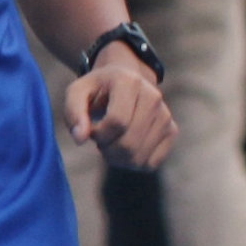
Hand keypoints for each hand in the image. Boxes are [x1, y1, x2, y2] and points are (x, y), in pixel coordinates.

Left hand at [66, 47, 176, 169]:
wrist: (124, 82)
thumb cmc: (97, 91)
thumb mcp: (77, 93)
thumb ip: (73, 113)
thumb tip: (80, 138)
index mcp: (130, 82)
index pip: (117, 122)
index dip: (98, 134)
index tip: (92, 130)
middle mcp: (154, 96)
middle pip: (128, 144)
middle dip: (107, 150)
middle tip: (101, 140)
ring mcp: (165, 115)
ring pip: (139, 157)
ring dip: (118, 159)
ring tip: (112, 142)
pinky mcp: (172, 131)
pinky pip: (151, 163)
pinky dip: (133, 164)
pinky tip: (126, 149)